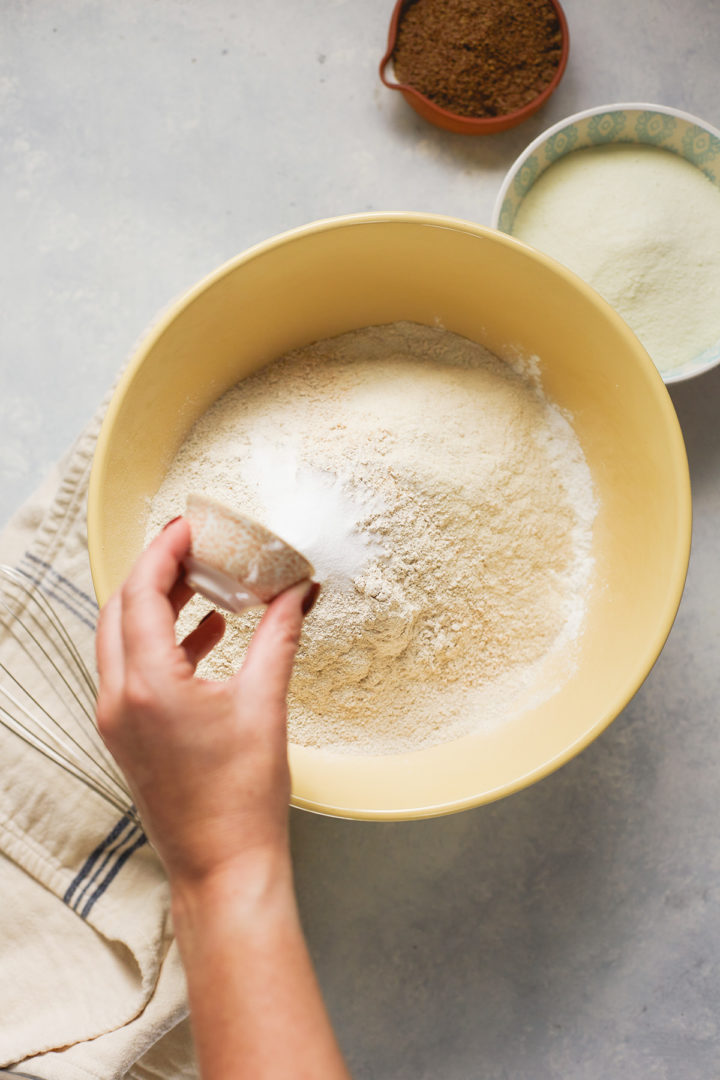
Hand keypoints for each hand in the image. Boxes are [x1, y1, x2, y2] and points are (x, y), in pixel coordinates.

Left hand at [95, 518, 318, 888]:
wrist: (222, 866)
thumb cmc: (242, 797)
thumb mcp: (266, 704)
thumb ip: (279, 636)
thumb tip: (298, 590)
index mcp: (149, 684)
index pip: (141, 593)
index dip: (164, 551)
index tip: (189, 525)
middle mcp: (119, 698)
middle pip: (121, 609)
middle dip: (156, 571)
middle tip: (196, 548)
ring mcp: (116, 719)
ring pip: (121, 638)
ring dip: (157, 606)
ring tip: (207, 585)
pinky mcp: (126, 735)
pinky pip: (132, 670)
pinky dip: (162, 643)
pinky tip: (209, 636)